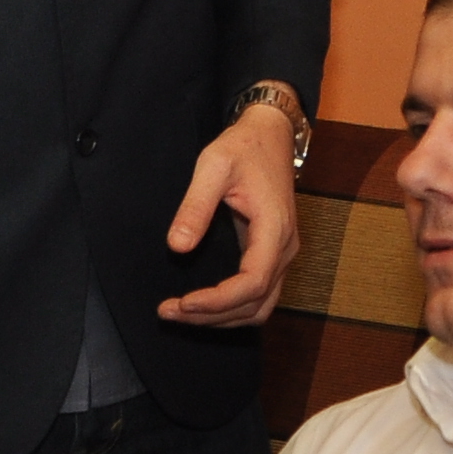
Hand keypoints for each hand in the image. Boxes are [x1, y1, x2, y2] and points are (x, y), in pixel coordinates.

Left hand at [158, 100, 301, 328]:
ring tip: (181, 313)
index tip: (182, 302)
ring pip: (259, 307)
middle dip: (211, 315)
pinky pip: (258, 296)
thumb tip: (177, 247)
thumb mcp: (214, 166)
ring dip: (222, 318)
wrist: (271, 136)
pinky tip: (203, 306)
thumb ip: (195, 206)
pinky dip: (232, 309)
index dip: (217, 301)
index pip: (252, 283)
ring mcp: (281, 254)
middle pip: (255, 304)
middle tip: (168, 311)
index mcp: (275, 229)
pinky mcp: (272, 255)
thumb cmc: (244, 147)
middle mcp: (284, 249)